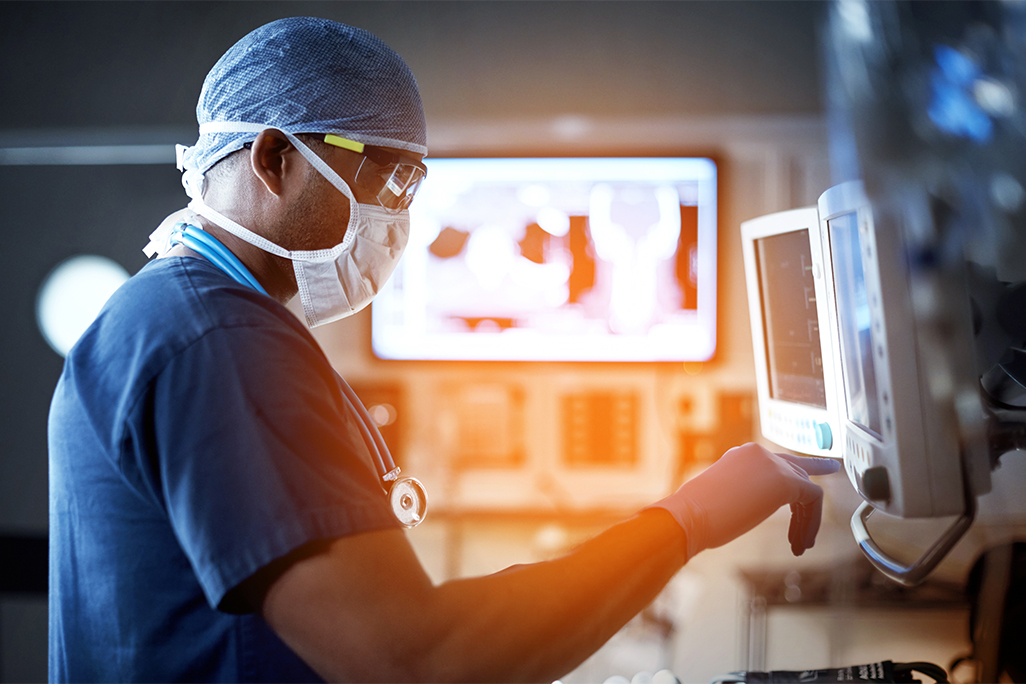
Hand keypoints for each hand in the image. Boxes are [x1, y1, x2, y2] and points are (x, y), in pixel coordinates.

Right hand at [648, 443, 840, 557]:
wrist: (689, 515)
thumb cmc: (697, 515)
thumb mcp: (724, 497)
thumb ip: (744, 493)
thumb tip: (753, 504)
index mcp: (742, 455)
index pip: (775, 462)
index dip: (791, 478)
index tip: (797, 491)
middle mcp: (759, 453)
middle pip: (797, 468)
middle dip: (813, 481)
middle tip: (830, 473)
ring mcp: (772, 463)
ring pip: (807, 489)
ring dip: (807, 520)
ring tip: (801, 545)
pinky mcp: (785, 480)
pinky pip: (812, 499)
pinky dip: (811, 522)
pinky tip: (802, 541)